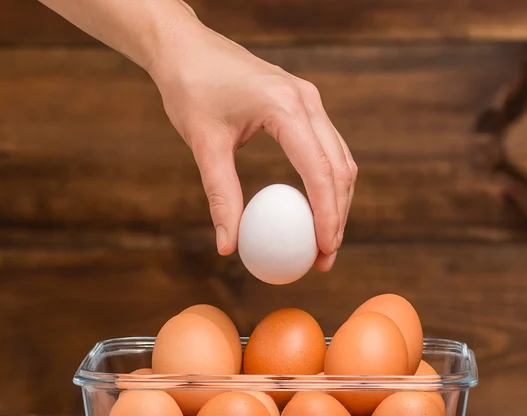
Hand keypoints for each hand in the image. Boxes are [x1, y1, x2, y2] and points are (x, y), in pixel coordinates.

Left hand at [149, 16, 356, 270]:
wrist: (186, 46)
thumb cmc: (191, 90)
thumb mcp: (204, 145)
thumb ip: (221, 196)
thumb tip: (228, 247)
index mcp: (285, 107)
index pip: (319, 170)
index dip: (327, 216)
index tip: (324, 251)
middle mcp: (307, 100)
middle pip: (340, 169)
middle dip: (338, 217)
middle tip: (325, 258)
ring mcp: (309, 100)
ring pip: (340, 159)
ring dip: (338, 202)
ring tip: (325, 241)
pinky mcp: (304, 104)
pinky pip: (328, 149)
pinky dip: (328, 183)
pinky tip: (316, 208)